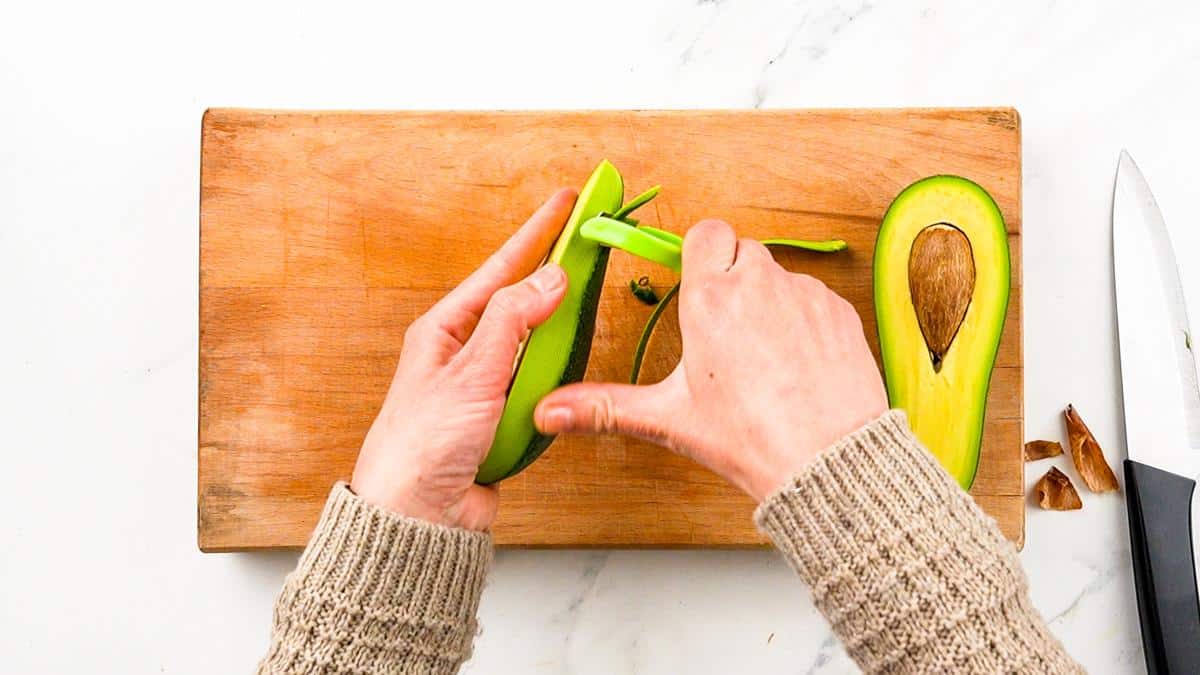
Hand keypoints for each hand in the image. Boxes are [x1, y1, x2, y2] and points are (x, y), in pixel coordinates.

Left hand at [350, 189, 576, 530]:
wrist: (417, 517)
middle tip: (587, 246)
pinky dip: (555, 378)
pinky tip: (569, 369)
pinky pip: (539, 386)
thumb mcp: (470, 374)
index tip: (565, 203)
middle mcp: (464, 354)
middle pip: (520, 302)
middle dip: (553, 275)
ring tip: (585, 301)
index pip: (499, 269)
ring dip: (555, 333)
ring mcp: (484, 387)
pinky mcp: (502, 420)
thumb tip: (550, 277)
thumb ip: (513, 323)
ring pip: (534, 344)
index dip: (535, 234)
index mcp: (444, 331)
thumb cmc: (419, 446)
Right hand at [536, 219, 886, 501]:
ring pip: (780, 276)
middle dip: (732, 281)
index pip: (704, 233)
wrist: (827, 460)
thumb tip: (549, 412)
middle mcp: (759, 283)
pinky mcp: (840, 310)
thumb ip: (604, 408)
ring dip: (769, 301)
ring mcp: (804, 294)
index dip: (700, 257)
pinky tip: (798, 365)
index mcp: (711, 299)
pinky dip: (804, 321)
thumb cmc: (751, 438)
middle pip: (742, 252)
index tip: (697, 286)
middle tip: (726, 334)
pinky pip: (815, 298)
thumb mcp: (669, 419)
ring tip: (764, 358)